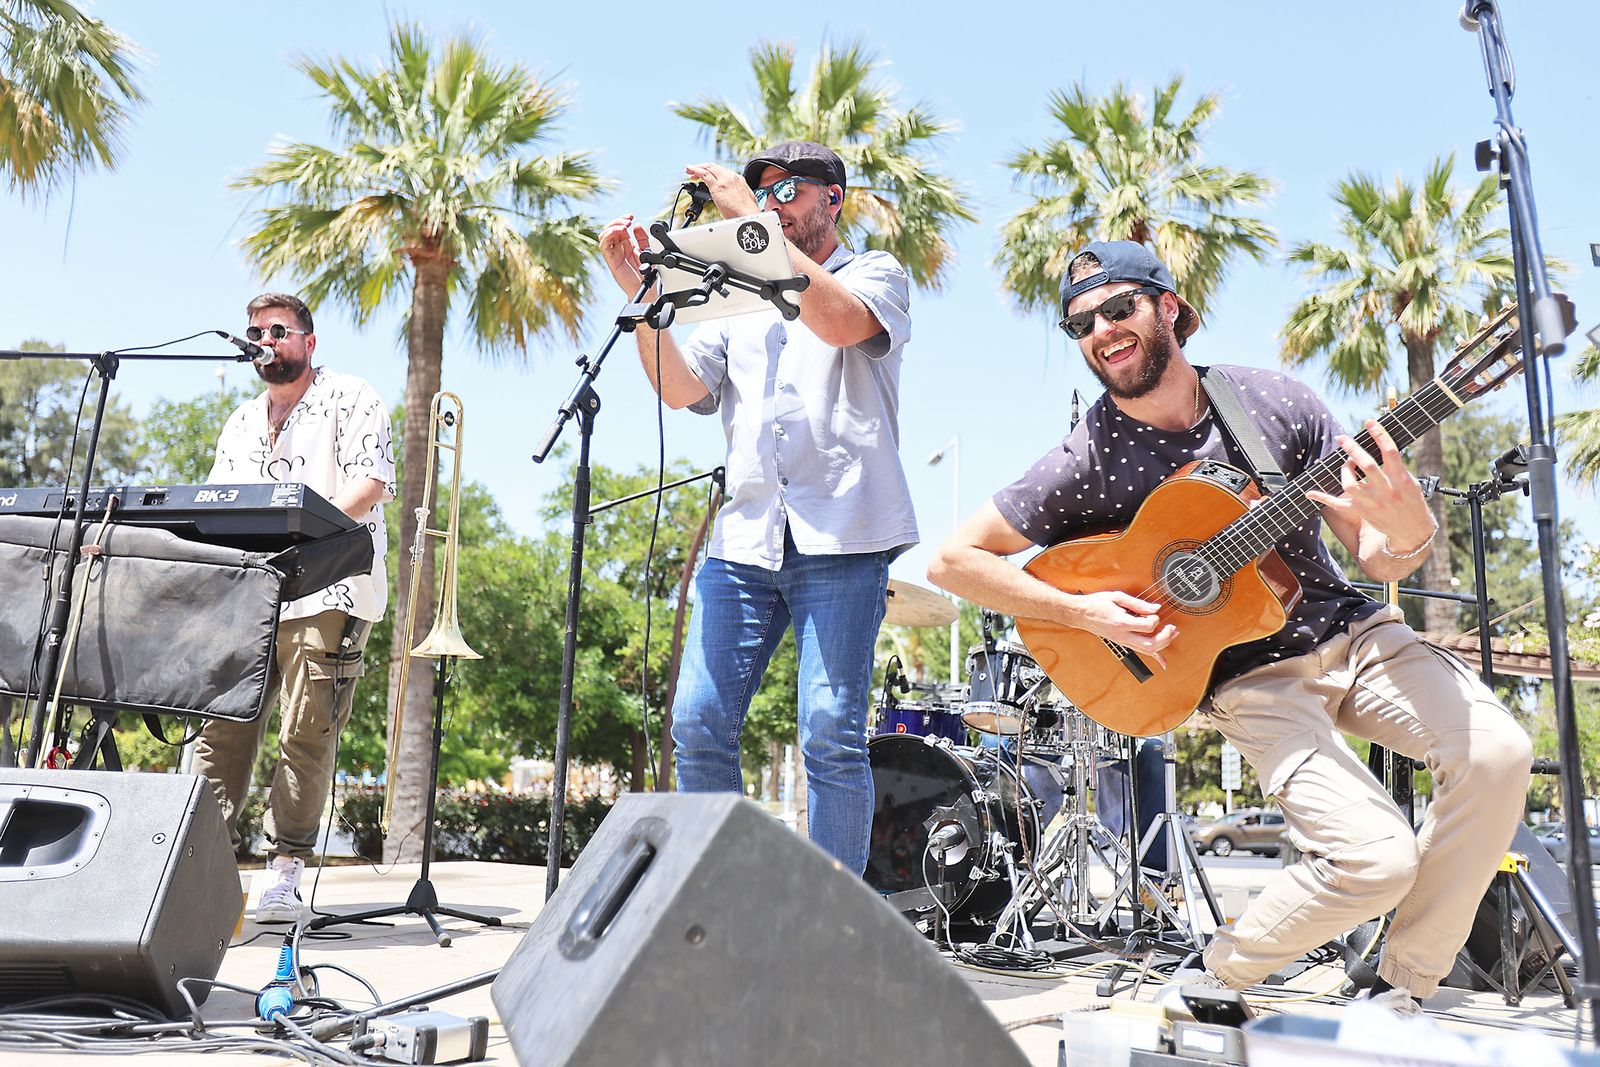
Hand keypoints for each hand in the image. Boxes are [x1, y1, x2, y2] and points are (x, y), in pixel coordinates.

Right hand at [599, 214, 650, 292]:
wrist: (647, 289)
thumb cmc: (647, 273)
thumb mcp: (647, 251)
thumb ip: (643, 239)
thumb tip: (637, 226)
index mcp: (626, 245)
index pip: (619, 227)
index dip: (623, 219)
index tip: (631, 216)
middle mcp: (618, 248)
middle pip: (610, 229)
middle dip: (618, 221)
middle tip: (628, 221)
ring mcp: (614, 254)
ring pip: (604, 235)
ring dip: (613, 227)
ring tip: (624, 226)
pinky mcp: (611, 261)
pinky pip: (604, 247)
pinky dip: (608, 236)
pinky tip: (617, 232)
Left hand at [685, 162, 757, 219]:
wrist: (748, 216)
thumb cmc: (747, 213)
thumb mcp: (745, 199)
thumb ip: (737, 195)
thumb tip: (731, 198)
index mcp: (738, 179)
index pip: (721, 171)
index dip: (711, 171)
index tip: (705, 175)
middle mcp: (731, 177)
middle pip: (714, 167)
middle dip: (702, 167)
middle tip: (693, 171)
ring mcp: (724, 180)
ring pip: (708, 168)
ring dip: (697, 168)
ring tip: (689, 170)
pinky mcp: (718, 186)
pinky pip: (704, 174)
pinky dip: (696, 171)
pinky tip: (691, 172)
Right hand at [1067, 589, 1177, 666]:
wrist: (1081, 614)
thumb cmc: (1096, 604)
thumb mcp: (1117, 597)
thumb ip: (1138, 603)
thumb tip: (1155, 608)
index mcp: (1121, 623)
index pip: (1147, 626)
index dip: (1155, 619)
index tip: (1153, 612)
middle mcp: (1122, 636)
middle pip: (1150, 645)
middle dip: (1165, 637)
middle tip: (1171, 627)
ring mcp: (1122, 641)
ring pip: (1148, 651)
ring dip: (1163, 644)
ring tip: (1172, 634)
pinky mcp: (1123, 643)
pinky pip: (1141, 653)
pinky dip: (1155, 657)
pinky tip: (1163, 662)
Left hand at [1305, 420, 1434, 551]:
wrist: (1412, 531)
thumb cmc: (1411, 500)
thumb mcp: (1410, 481)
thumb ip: (1394, 466)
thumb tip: (1378, 445)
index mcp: (1400, 478)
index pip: (1390, 452)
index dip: (1379, 435)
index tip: (1369, 422)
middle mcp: (1385, 490)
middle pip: (1366, 465)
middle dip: (1353, 449)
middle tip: (1342, 438)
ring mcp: (1372, 502)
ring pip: (1350, 484)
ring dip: (1345, 470)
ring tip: (1347, 464)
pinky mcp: (1361, 511)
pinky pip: (1338, 505)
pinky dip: (1322, 498)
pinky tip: (1309, 492)